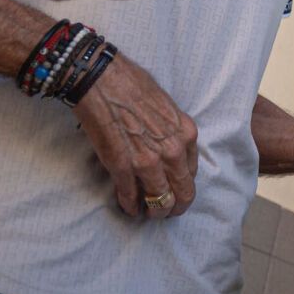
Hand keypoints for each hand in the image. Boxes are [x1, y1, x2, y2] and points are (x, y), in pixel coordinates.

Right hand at [71, 54, 197, 216]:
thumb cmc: (132, 85)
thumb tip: (171, 151)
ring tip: (147, 214)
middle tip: (167, 213)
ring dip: (154, 212)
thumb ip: (173, 132)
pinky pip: (130, 196)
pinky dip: (129, 205)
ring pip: (159, 200)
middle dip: (175, 207)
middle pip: (182, 192)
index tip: (177, 192)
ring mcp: (147, 161)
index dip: (184, 187)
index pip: (192, 173)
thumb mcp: (168, 107)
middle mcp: (172, 151)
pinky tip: (128, 208)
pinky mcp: (122, 167)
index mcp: (186, 134)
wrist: (101, 79)